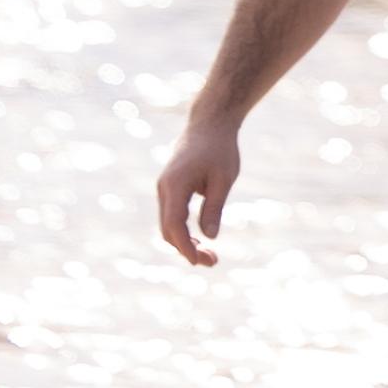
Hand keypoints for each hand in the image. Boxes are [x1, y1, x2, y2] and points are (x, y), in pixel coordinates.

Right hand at [156, 115, 243, 266]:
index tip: (199, 261)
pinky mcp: (170, 188)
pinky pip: (172, 215)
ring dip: (185, 242)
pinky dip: (183, 231)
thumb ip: (214, 208)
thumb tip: (210, 237)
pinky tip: (200, 241)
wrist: (209, 125)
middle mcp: (164, 188)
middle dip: (187, 249)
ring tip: (210, 256)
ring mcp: (165, 188)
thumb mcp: (223, 180)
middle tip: (212, 262)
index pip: (174, 224)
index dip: (185, 246)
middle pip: (168, 228)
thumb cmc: (220, 150)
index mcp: (175, 185)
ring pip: (168, 224)